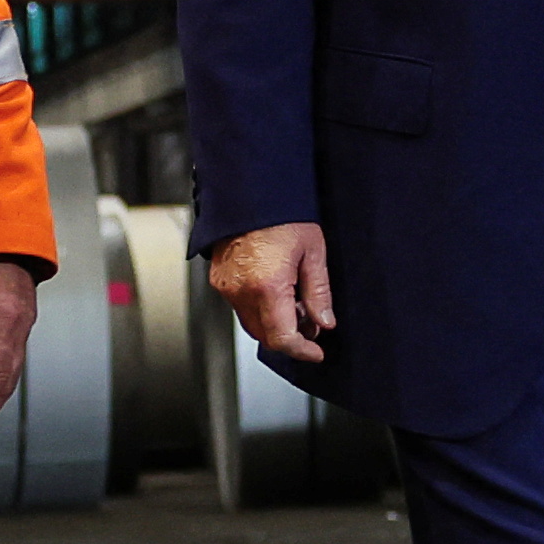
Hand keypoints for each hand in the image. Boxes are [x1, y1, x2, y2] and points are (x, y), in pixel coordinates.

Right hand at [206, 219, 335, 373]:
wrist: (249, 191)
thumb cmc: (282, 215)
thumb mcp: (313, 253)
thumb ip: (319, 293)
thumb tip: (324, 322)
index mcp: (267, 287)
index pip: (282, 339)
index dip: (302, 351)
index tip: (316, 352)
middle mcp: (241, 292)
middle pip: (265, 336)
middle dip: (290, 337)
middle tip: (311, 323)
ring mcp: (226, 287)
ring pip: (252, 324)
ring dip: (274, 324)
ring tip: (296, 302)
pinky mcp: (219, 280)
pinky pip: (240, 307)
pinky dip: (259, 309)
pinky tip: (277, 291)